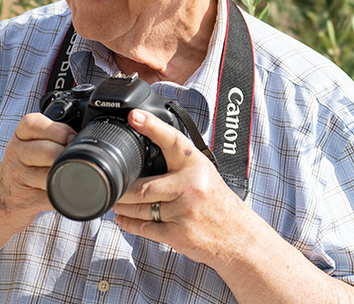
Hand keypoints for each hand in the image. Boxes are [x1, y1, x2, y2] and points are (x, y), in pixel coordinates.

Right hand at [0, 113, 75, 257]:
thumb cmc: (20, 169)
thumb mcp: (26, 147)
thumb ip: (48, 138)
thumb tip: (83, 137)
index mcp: (19, 137)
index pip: (34, 124)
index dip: (58, 129)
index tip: (71, 137)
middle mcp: (16, 155)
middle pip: (45, 150)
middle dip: (65, 154)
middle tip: (75, 158)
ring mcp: (18, 179)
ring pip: (47, 176)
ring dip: (65, 176)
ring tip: (71, 175)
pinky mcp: (24, 201)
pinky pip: (50, 198)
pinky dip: (64, 197)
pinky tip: (69, 194)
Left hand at [112, 109, 250, 268]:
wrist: (240, 237)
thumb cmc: (218, 203)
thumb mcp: (204, 174)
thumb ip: (179, 164)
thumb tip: (146, 152)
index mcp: (196, 165)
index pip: (172, 141)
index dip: (152, 126)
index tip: (135, 116)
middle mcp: (191, 186)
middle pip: (143, 186)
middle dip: (123, 189)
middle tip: (112, 183)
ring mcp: (184, 211)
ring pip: (141, 208)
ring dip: (123, 206)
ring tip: (116, 201)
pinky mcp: (179, 234)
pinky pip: (145, 228)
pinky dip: (130, 224)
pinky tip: (124, 219)